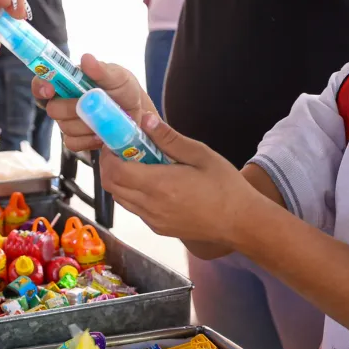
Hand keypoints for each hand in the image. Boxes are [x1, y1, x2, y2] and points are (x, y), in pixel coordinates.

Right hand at [33, 54, 156, 152]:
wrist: (136, 115)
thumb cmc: (124, 90)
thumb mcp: (118, 77)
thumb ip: (101, 70)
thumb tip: (86, 59)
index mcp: (67, 81)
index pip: (42, 83)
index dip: (40, 86)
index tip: (49, 90)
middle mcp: (63, 101)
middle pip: (52, 109)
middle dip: (73, 108)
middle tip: (93, 104)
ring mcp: (67, 122)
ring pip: (64, 127)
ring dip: (86, 124)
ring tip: (104, 118)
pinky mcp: (74, 139)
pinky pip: (72, 143)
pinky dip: (89, 139)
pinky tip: (102, 133)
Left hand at [97, 113, 267, 248]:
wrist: (239, 222)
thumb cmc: (225, 185)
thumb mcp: (200, 154)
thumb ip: (169, 139)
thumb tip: (145, 120)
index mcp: (159, 185)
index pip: (115, 171)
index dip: (108, 155)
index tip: (114, 141)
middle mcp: (150, 205)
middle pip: (111, 186)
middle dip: (109, 166)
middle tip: (122, 150)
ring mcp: (152, 220)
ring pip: (120, 199)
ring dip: (119, 180)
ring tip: (136, 164)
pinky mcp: (157, 228)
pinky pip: (134, 209)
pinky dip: (131, 194)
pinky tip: (150, 182)